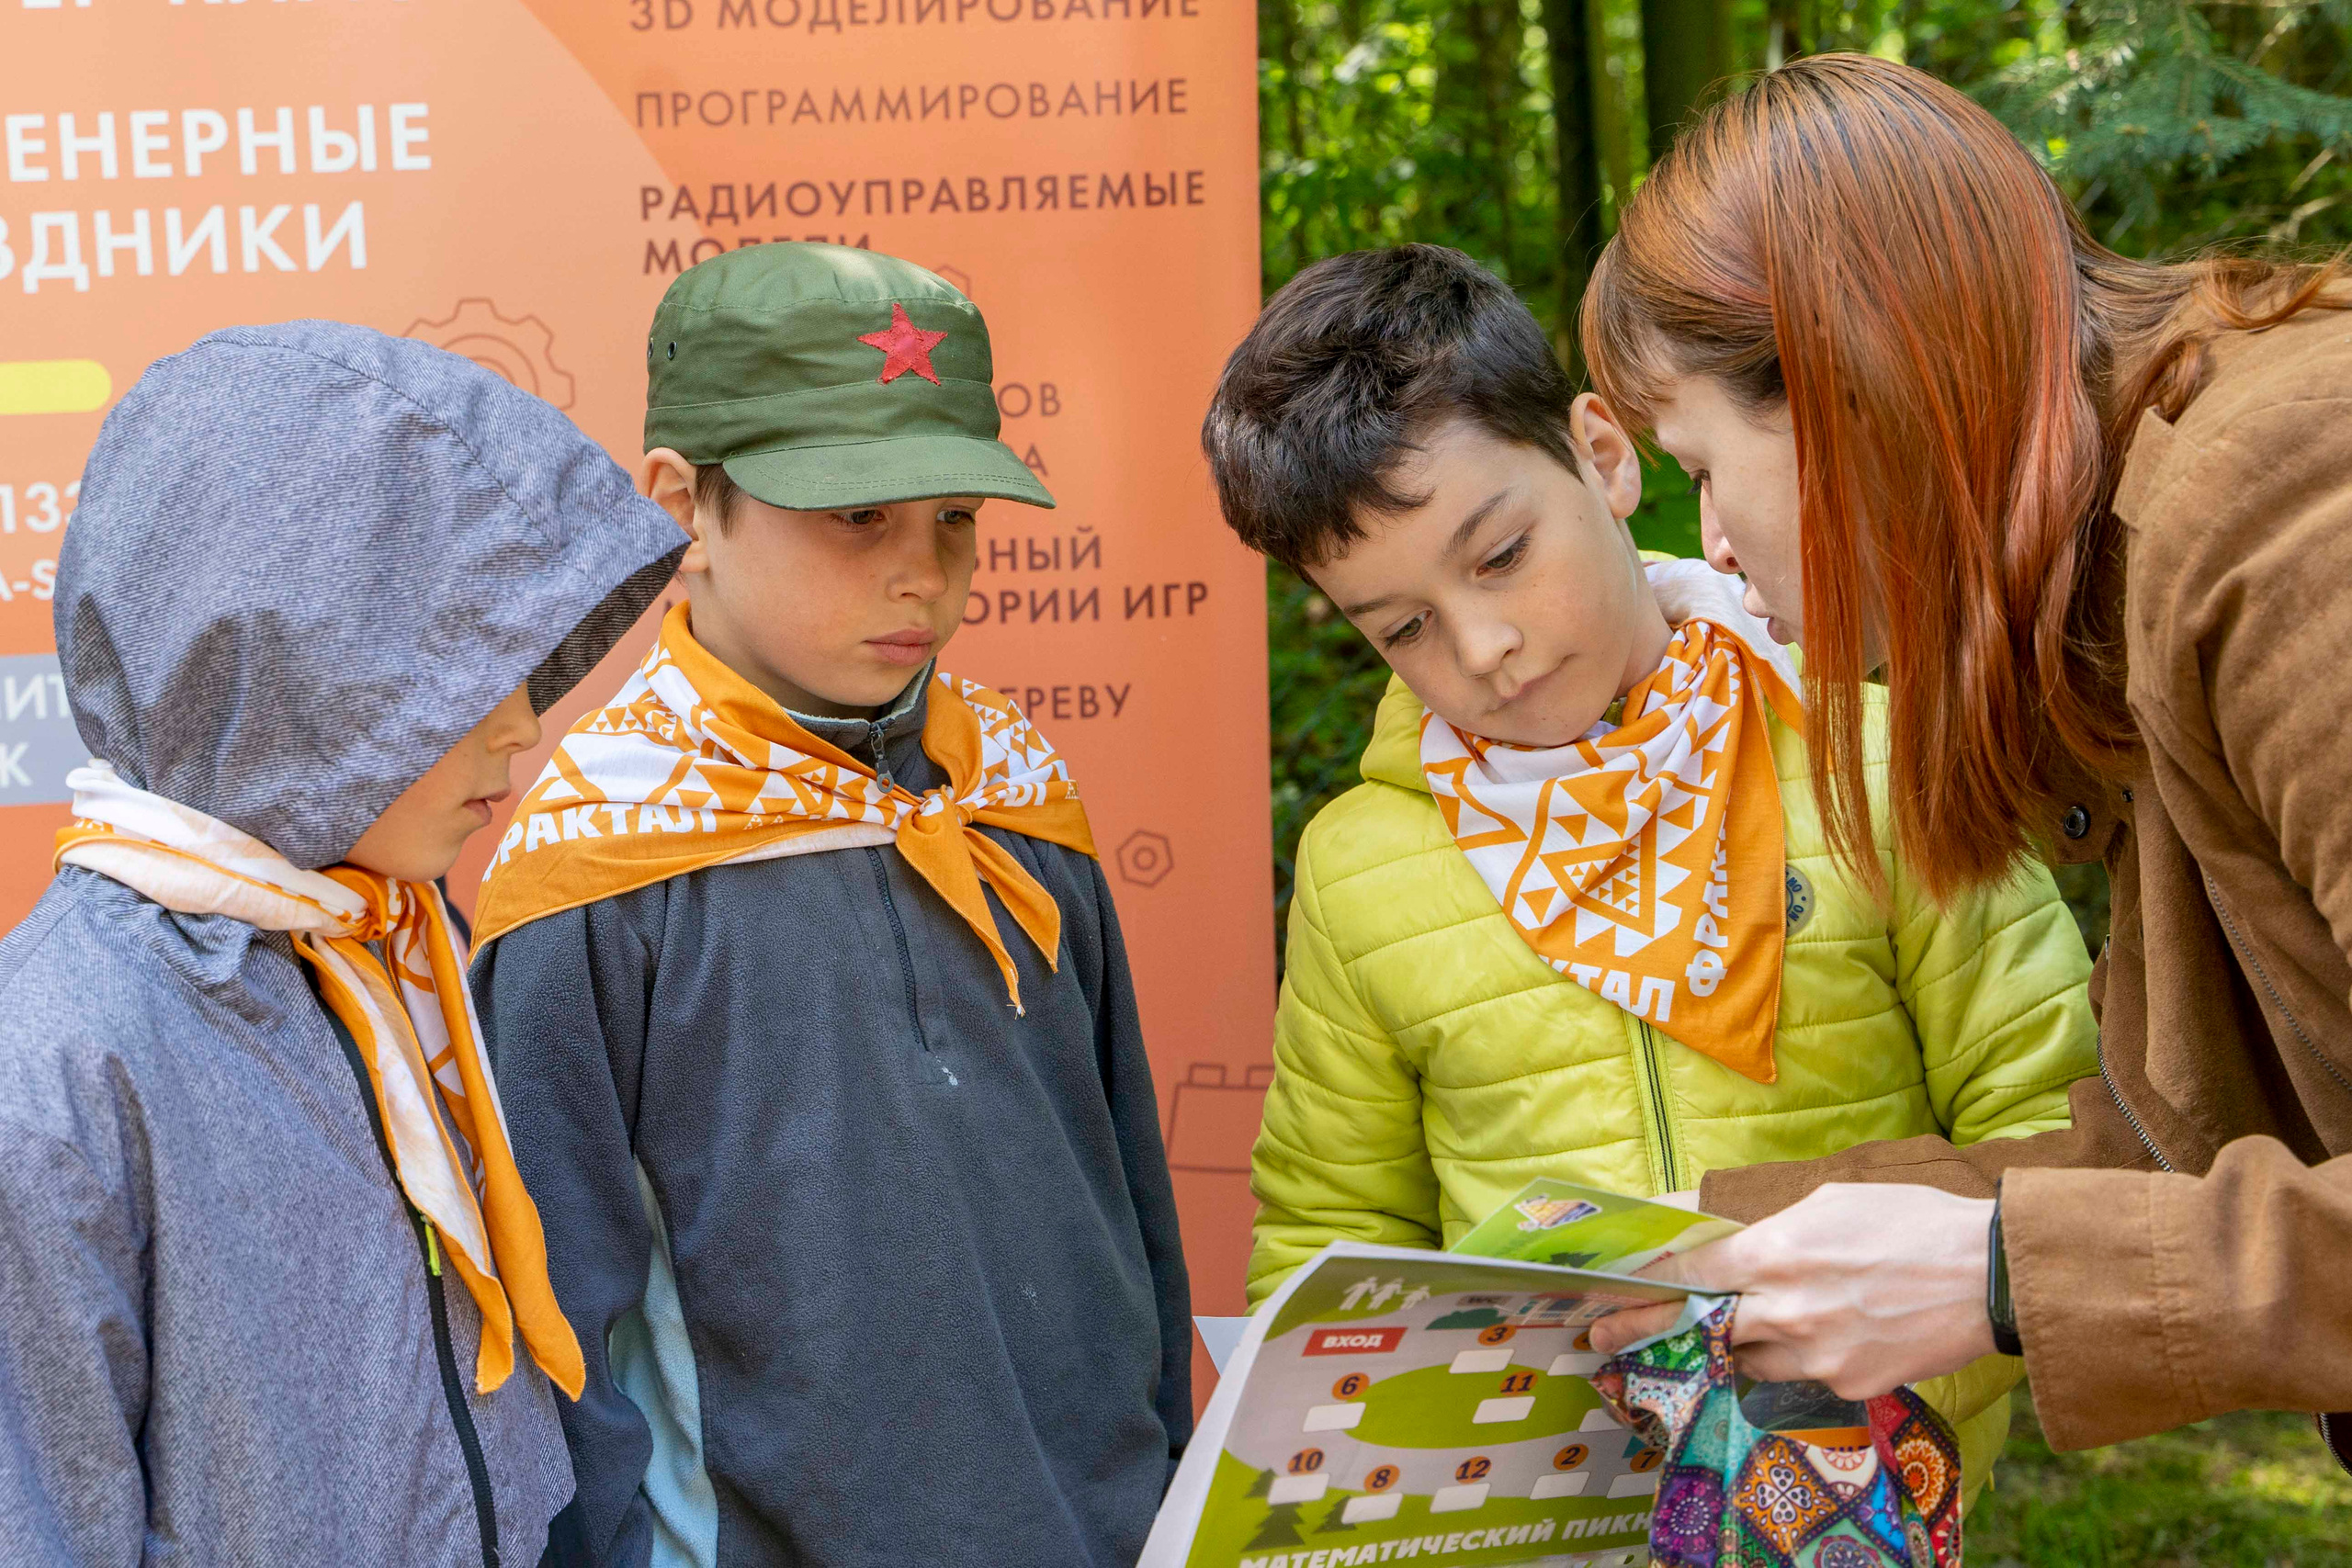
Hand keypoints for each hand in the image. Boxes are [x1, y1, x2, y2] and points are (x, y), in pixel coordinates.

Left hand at [1586, 1183, 1999, 1397]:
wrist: (1990, 1274)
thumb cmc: (1911, 1221)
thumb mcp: (1830, 1199)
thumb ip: (1769, 1224)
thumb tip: (1723, 1237)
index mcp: (1776, 1251)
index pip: (1689, 1275)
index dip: (1645, 1286)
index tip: (1605, 1296)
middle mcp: (1787, 1309)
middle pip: (1704, 1327)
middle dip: (1659, 1329)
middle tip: (1610, 1335)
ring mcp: (1817, 1354)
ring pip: (1748, 1358)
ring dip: (1738, 1344)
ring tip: (1742, 1326)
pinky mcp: (1848, 1384)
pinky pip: (1800, 1376)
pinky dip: (1798, 1359)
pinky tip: (1822, 1334)